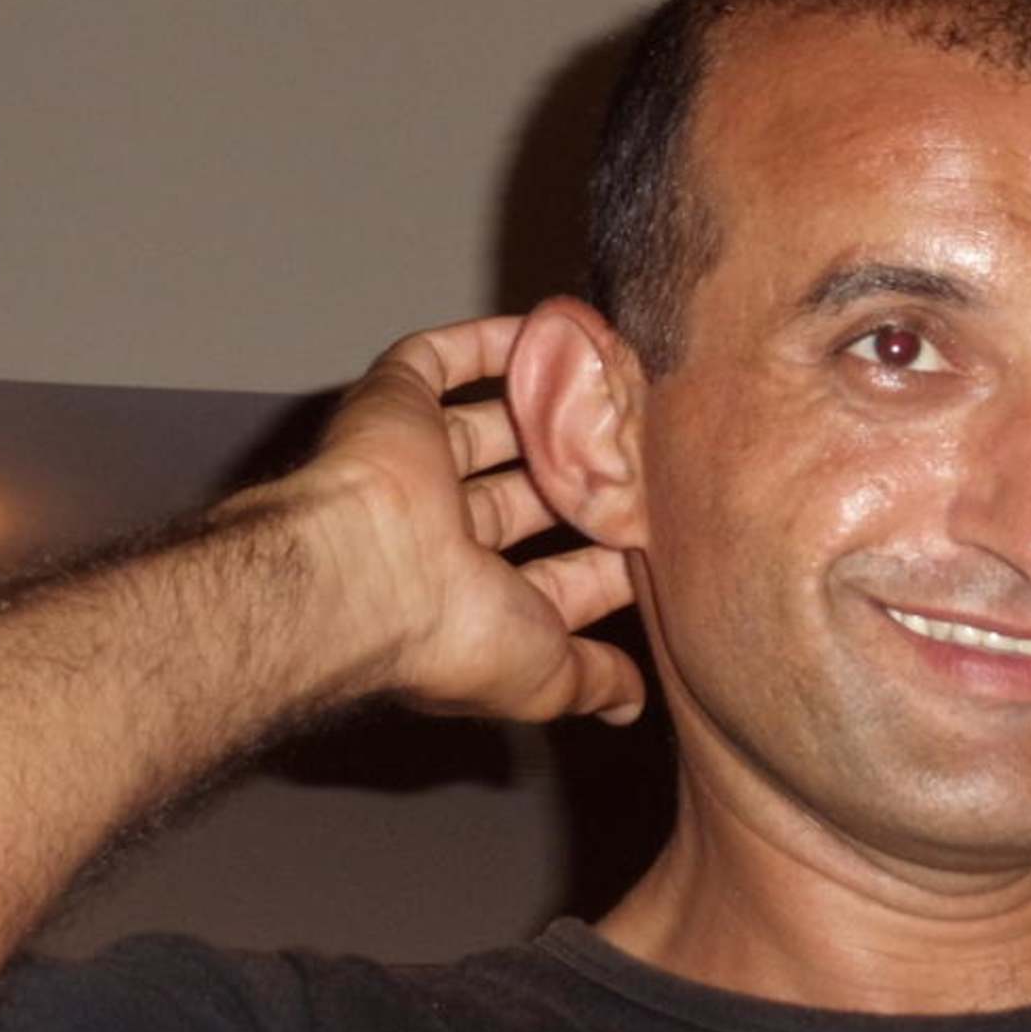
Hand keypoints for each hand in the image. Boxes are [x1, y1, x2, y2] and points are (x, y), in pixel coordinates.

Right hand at [284, 312, 643, 723]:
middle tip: (650, 449)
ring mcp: (418, 467)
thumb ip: (594, 680)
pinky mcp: (392, 406)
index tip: (667, 533)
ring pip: (496, 425)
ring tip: (615, 383)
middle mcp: (445, 534)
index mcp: (474, 601)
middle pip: (533, 493)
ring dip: (552, 406)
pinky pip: (439, 361)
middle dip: (588, 476)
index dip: (610, 558)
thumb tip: (629, 703)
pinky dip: (491, 343)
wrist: (364, 574)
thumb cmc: (447, 636)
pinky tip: (549, 328)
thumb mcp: (547, 675)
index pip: (561, 575)